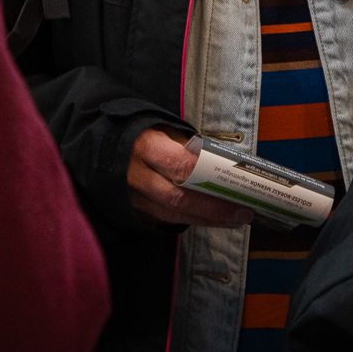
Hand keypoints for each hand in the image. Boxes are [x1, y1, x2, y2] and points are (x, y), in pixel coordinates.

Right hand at [127, 128, 250, 227]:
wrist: (108, 148)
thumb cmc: (147, 136)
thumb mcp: (166, 130)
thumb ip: (191, 148)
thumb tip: (225, 165)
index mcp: (147, 147)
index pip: (181, 165)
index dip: (208, 177)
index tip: (235, 183)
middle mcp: (138, 176)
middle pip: (179, 199)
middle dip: (214, 209)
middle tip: (243, 212)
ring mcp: (135, 198)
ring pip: (174, 215)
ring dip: (208, 220)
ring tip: (235, 219)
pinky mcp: (136, 212)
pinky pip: (168, 221)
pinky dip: (193, 221)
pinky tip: (214, 220)